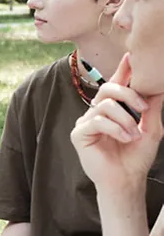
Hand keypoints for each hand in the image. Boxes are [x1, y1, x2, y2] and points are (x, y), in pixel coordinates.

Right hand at [71, 54, 161, 193]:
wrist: (126, 179)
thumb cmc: (137, 156)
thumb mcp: (152, 127)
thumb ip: (152, 106)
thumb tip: (157, 85)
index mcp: (113, 109)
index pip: (116, 84)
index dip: (123, 69)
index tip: (131, 55)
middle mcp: (96, 112)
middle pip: (108, 89)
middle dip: (129, 94)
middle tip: (143, 108)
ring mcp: (86, 122)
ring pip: (105, 105)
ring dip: (125, 120)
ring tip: (134, 135)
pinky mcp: (79, 134)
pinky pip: (97, 122)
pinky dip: (115, 129)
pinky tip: (125, 139)